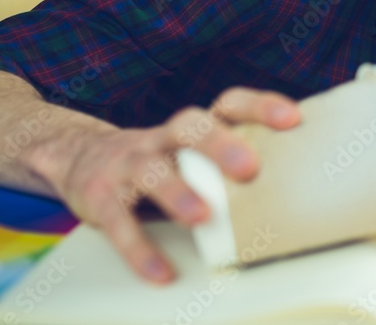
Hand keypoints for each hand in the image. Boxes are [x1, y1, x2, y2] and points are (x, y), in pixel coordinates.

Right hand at [46, 88, 299, 283]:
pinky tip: (161, 272)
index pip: (228, 104)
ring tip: (203, 216)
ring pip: (151, 171)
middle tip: (249, 168)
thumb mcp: (190, 152)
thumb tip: (300, 186)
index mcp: (191, 128)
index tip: (292, 119)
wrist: (76, 159)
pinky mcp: (101, 198)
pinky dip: (140, 250)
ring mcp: (128, 165)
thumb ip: (230, 162)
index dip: (260, 107)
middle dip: (219, 143)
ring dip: (177, 193)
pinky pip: (120, 223)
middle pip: (189, 126)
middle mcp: (160, 138)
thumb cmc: (159, 161)